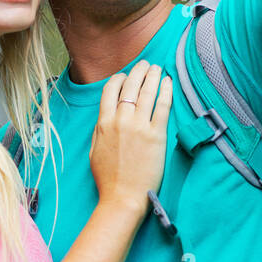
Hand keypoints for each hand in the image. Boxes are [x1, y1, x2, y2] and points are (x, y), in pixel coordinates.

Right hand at [89, 60, 172, 215]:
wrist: (122, 197)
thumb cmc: (107, 179)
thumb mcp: (94, 150)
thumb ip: (99, 130)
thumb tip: (105, 117)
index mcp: (104, 123)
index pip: (111, 90)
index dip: (119, 79)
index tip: (125, 76)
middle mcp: (121, 120)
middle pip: (130, 86)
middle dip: (138, 71)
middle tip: (144, 64)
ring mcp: (140, 126)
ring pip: (146, 92)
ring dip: (152, 76)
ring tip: (156, 68)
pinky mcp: (157, 135)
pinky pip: (162, 106)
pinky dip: (165, 91)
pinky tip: (168, 82)